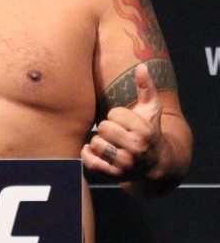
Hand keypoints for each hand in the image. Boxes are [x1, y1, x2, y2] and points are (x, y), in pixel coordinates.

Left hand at [81, 63, 162, 180]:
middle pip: (103, 128)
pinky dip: (88, 154)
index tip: (124, 121)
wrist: (155, 165)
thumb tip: (142, 66)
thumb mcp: (151, 109)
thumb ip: (146, 87)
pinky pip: (89, 161)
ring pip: (96, 144)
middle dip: (107, 127)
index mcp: (144, 131)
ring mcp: (124, 165)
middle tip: (115, 133)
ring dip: (99, 141)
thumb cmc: (149, 131)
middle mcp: (136, 150)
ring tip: (109, 143)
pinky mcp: (112, 176)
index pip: (114, 114)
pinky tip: (97, 152)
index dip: (117, 115)